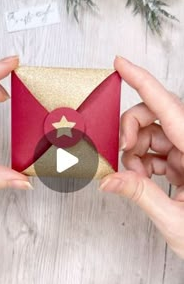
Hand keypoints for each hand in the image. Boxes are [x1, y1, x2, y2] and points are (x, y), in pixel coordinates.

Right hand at [100, 56, 183, 258]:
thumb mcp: (175, 220)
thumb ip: (141, 196)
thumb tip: (108, 180)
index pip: (169, 107)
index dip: (143, 81)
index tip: (120, 64)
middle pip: (158, 116)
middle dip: (132, 129)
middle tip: (122, 154)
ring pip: (154, 135)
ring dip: (135, 151)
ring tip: (133, 176)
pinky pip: (157, 152)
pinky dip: (142, 162)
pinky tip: (141, 178)